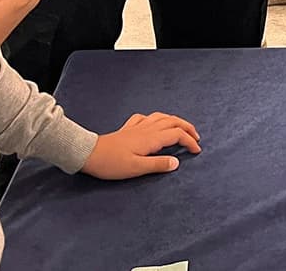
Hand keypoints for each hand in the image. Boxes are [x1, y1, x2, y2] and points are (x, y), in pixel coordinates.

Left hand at [82, 112, 201, 180]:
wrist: (89, 154)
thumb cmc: (112, 163)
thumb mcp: (137, 168)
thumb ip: (158, 165)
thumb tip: (177, 162)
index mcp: (152, 138)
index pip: (177, 135)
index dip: (190, 141)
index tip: (197, 151)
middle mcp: (147, 129)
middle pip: (173, 122)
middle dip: (187, 128)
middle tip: (196, 137)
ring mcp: (137, 126)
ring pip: (162, 117)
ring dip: (175, 121)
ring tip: (181, 128)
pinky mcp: (128, 128)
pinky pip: (146, 118)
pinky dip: (155, 118)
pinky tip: (154, 123)